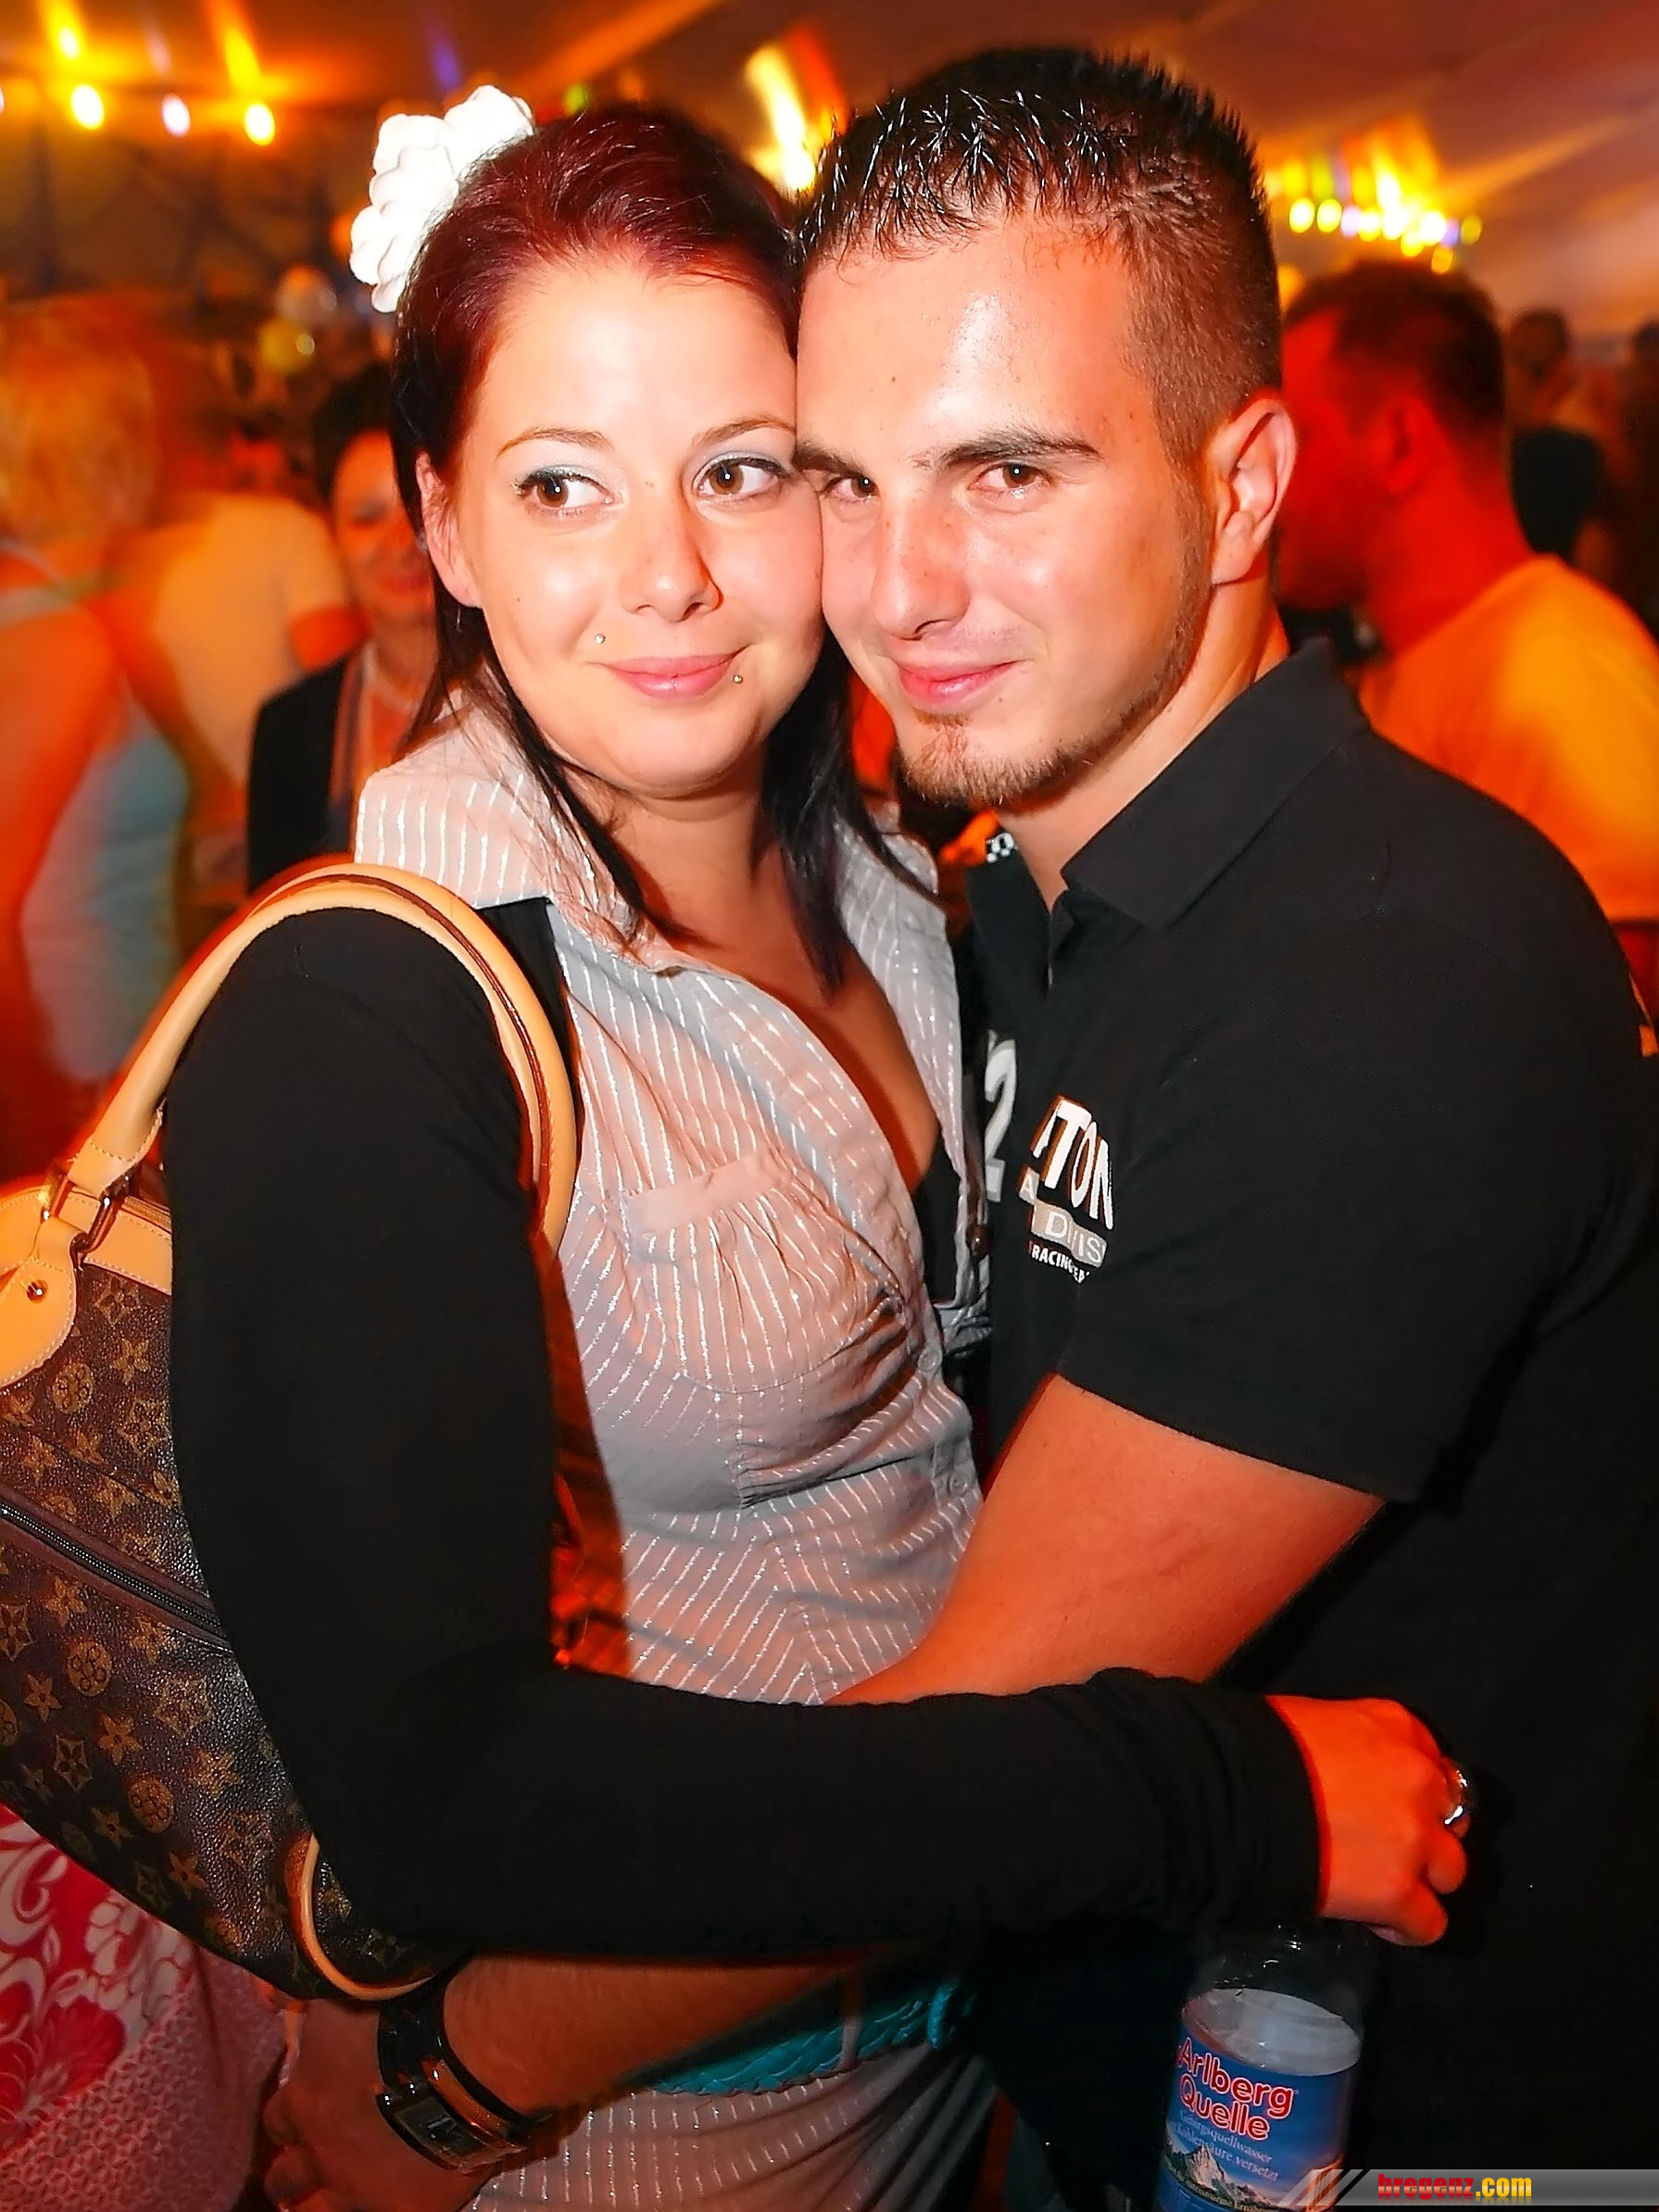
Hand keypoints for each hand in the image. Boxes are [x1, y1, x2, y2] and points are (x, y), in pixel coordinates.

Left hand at [262, 1999, 488, 2211]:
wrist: (457, 2061)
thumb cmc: (397, 2016)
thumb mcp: (336, 1990)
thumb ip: (299, 1991)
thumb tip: (264, 1996)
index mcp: (306, 2100)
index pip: (278, 2119)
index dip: (285, 2119)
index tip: (295, 2116)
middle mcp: (322, 2151)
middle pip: (287, 2178)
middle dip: (290, 2175)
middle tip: (297, 2173)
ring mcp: (360, 2188)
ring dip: (318, 2205)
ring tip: (320, 2204)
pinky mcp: (405, 2207)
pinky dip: (384, 2209)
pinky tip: (393, 2201)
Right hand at [1268, 1695, 1467, 1945]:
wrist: (1235, 1792)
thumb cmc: (1257, 1745)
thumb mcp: (1312, 1720)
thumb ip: (1347, 1745)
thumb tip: (1337, 1771)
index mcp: (1395, 1727)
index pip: (1430, 1759)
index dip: (1408, 1788)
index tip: (1383, 1803)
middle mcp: (1419, 1779)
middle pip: (1450, 1815)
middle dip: (1424, 1833)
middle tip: (1384, 1846)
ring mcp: (1414, 1838)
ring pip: (1451, 1872)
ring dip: (1422, 1881)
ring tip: (1383, 1889)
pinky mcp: (1399, 1891)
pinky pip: (1430, 1923)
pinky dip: (1407, 1926)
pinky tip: (1378, 1921)